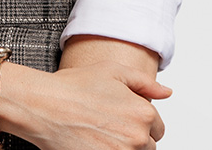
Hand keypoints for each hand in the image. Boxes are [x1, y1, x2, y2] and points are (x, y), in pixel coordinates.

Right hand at [1, 60, 170, 149]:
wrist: (44, 105)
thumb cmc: (74, 86)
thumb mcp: (112, 70)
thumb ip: (144, 82)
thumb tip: (167, 92)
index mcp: (143, 113)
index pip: (157, 127)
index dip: (139, 119)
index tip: (121, 116)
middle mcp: (137, 137)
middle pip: (148, 146)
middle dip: (132, 136)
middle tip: (108, 124)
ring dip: (122, 147)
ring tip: (100, 134)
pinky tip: (95, 142)